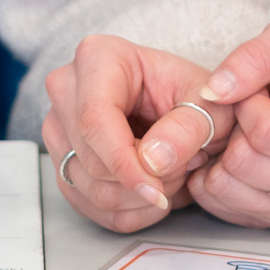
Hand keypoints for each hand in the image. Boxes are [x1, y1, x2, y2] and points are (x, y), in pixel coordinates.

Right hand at [40, 35, 235, 232]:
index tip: (157, 191)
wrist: (186, 108)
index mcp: (98, 57)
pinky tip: (155, 193)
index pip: (95, 121)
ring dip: (138, 199)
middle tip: (184, 169)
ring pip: (88, 189)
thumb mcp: (211, 103)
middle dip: (142, 181)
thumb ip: (189, 126)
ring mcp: (58, 127)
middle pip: (91, 160)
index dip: (125, 163)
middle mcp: (67, 89)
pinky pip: (87, 205)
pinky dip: (127, 212)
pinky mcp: (62, 161)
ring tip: (174, 175)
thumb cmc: (196, 96)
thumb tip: (153, 160)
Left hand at [189, 14, 269, 230]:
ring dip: (221, 153)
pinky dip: (215, 177)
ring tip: (246, 133)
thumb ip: (257, 55)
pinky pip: (218, 207)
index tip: (259, 93)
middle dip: (235, 129)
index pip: (267, 132)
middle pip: (246, 164)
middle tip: (250, 114)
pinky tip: (237, 154)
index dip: (249, 104)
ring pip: (227, 189)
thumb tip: (216, 91)